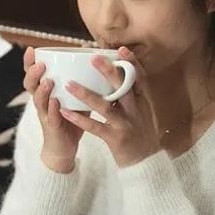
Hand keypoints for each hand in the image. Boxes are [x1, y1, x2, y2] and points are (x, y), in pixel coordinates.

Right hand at [23, 47, 88, 172]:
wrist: (64, 148)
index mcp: (45, 92)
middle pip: (29, 84)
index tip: (32, 49)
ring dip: (42, 90)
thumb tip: (98, 62)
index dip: (30, 62)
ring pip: (38, 100)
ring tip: (48, 80)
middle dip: (33, 73)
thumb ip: (80, 82)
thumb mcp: (72, 97)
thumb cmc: (70, 119)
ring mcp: (45, 115)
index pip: (33, 74)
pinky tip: (56, 102)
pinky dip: (52, 109)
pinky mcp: (52, 128)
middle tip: (40, 64)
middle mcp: (41, 101)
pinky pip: (50, 118)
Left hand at [58, 47, 160, 167]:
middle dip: (109, 72)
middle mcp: (135, 111)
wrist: (147, 165)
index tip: (120, 49)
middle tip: (93, 58)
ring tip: (69, 84)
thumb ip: (131, 96)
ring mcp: (125, 125)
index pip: (138, 78)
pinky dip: (81, 119)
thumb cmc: (139, 135)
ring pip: (106, 107)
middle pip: (123, 88)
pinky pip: (96, 128)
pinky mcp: (116, 140)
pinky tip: (66, 112)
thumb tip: (119, 74)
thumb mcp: (140, 113)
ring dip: (86, 94)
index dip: (131, 63)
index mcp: (141, 102)